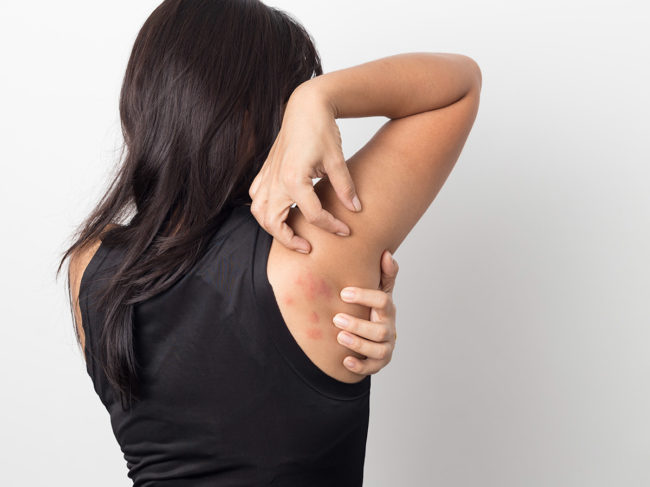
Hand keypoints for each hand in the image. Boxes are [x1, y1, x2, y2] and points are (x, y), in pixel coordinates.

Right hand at [248, 83, 361, 253]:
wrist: (305, 106)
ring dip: (273, 229)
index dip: (331, 226)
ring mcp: (267, 176)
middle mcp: (275, 181)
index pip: (313, 215)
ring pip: (259, 214)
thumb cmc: (320, 129)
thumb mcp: (337, 160)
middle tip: (309, 247)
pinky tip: (279, 213)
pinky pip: (256, 198)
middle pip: (274, 223)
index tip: (345, 231)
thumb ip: (345, 187)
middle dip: (290, 241)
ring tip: (291, 236)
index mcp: (294, 179)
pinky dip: (264, 211)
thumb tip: (355, 210)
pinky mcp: (265, 171)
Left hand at [333, 250, 398, 373]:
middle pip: (379, 330)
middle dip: (358, 325)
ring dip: (358, 344)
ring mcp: (385, 347)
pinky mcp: (378, 363)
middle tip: (337, 319)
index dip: (365, 297)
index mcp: (387, 309)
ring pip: (377, 350)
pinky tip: (345, 360)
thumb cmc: (374, 309)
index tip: (344, 293)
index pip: (382, 301)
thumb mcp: (379, 291)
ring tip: (340, 337)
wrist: (374, 335)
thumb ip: (385, 274)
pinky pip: (372, 368)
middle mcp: (389, 329)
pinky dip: (359, 366)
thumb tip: (387, 254)